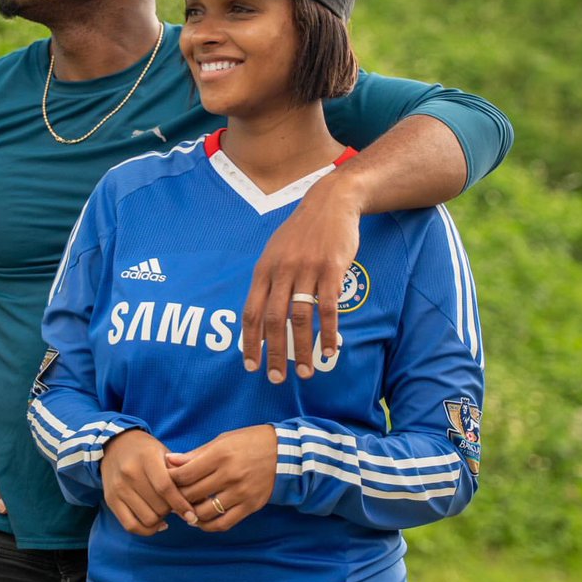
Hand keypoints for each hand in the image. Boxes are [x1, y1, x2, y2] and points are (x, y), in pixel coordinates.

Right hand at [101, 429, 198, 536]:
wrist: (115, 445)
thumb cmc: (147, 451)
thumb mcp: (165, 453)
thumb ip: (180, 474)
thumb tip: (201, 502)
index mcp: (146, 457)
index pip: (165, 487)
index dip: (181, 504)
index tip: (192, 515)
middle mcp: (129, 472)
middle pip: (158, 506)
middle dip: (172, 510)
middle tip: (176, 506)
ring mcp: (118, 487)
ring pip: (147, 518)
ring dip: (161, 520)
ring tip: (165, 511)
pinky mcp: (111, 500)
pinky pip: (131, 525)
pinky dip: (147, 529)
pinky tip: (156, 523)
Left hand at [165, 425, 277, 531]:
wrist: (284, 453)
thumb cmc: (249, 442)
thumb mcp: (222, 441)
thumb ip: (196, 454)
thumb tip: (170, 461)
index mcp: (220, 455)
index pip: (185, 474)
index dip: (170, 479)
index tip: (166, 479)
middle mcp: (230, 475)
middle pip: (192, 494)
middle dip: (177, 497)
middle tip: (170, 497)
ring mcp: (241, 493)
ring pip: (205, 512)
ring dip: (190, 513)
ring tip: (185, 509)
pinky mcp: (250, 506)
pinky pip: (224, 523)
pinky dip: (208, 525)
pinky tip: (201, 521)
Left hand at [241, 172, 361, 381]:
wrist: (331, 202)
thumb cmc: (302, 232)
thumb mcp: (275, 251)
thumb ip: (268, 280)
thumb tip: (258, 314)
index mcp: (264, 269)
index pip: (251, 312)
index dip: (249, 342)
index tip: (251, 366)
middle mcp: (282, 271)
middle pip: (272, 320)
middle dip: (274, 353)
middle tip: (277, 378)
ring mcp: (306, 270)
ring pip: (300, 318)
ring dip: (302, 348)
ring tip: (306, 372)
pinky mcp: (332, 269)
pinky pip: (328, 308)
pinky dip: (329, 332)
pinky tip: (331, 349)